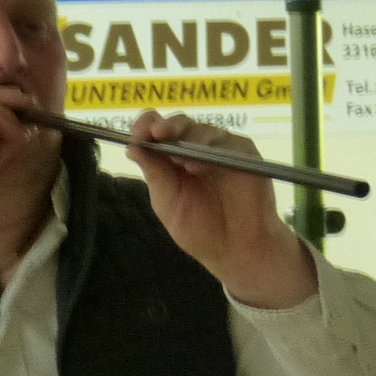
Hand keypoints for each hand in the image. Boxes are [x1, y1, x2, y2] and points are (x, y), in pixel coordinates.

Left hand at [124, 111, 314, 308]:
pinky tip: (197, 166)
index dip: (146, 127)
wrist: (237, 250)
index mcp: (172, 158)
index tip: (139, 132)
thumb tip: (131, 148)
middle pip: (179, 124)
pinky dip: (211, 150)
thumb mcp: (168, 204)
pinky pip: (227, 143)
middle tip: (157, 132)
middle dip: (167, 126)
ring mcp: (221, 148)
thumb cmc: (200, 231)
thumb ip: (155, 174)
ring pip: (202, 130)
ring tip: (178, 159)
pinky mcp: (244, 152)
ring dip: (187, 138)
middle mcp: (196, 148)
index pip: (156, 132)